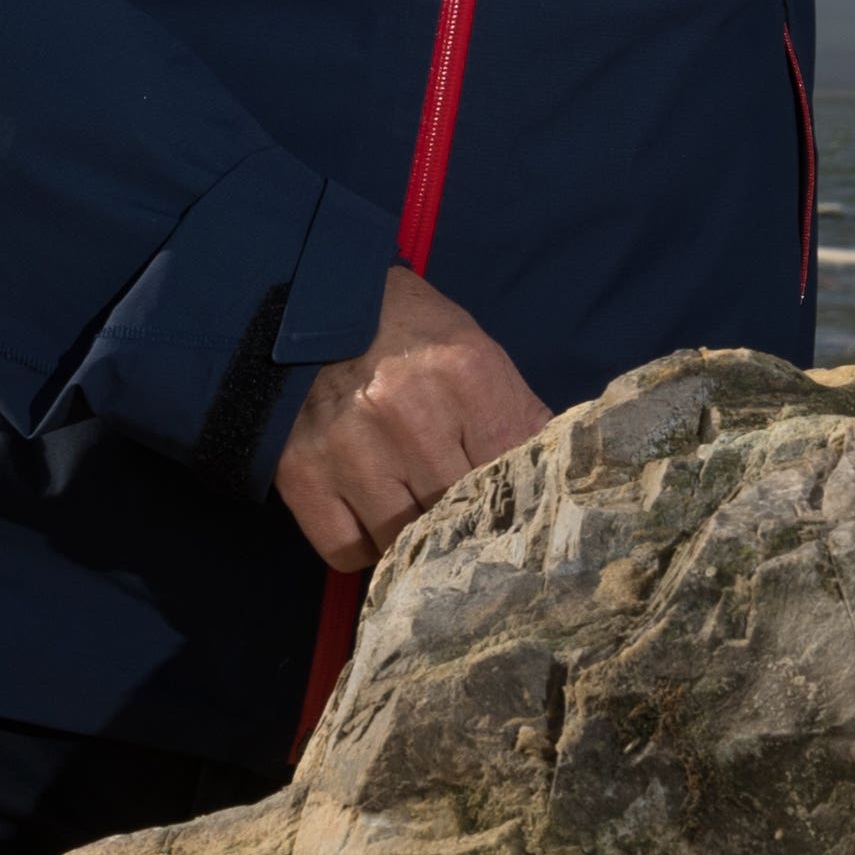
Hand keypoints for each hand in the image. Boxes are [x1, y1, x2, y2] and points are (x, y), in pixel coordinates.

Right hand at [272, 263, 548, 573]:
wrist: (318, 303)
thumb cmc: (410, 333)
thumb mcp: (476, 354)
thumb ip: (515, 418)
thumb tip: (554, 483)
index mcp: (465, 373)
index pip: (512, 473)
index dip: (515, 495)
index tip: (510, 506)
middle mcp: (406, 411)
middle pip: (459, 513)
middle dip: (464, 517)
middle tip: (460, 512)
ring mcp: (350, 446)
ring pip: (404, 542)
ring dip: (412, 537)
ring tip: (411, 505)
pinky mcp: (300, 472)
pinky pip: (346, 551)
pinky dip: (364, 546)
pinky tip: (370, 514)